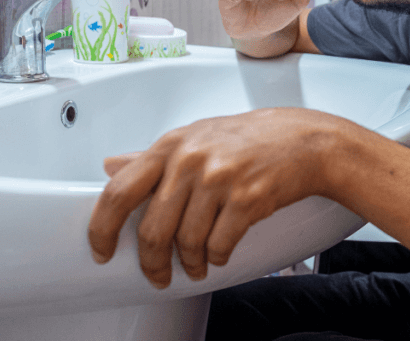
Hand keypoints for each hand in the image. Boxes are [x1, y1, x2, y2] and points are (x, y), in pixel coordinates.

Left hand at [87, 108, 345, 288]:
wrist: (306, 142)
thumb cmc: (252, 138)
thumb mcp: (197, 136)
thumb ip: (153, 156)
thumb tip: (111, 166)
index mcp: (172, 145)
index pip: (120, 191)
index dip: (103, 228)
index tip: (102, 249)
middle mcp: (191, 160)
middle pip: (153, 229)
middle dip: (152, 262)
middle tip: (157, 274)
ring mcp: (219, 179)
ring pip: (187, 242)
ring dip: (190, 263)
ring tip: (196, 265)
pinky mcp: (247, 199)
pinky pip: (219, 245)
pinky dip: (217, 258)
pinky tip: (219, 255)